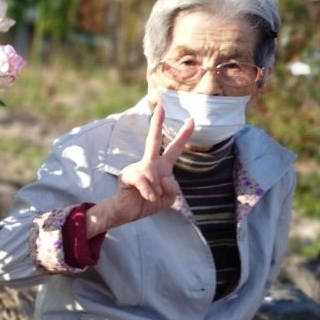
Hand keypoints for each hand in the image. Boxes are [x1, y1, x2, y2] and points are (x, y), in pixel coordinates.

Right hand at [86, 104, 194, 235]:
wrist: (128, 212)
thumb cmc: (148, 203)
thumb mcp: (169, 198)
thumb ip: (173, 188)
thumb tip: (163, 178)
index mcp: (162, 166)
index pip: (174, 149)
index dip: (183, 135)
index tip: (192, 119)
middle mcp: (149, 163)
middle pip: (152, 140)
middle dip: (157, 123)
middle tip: (161, 107)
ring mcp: (137, 167)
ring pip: (152, 171)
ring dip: (157, 188)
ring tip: (153, 196)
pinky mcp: (127, 175)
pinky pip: (143, 181)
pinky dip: (149, 192)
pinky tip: (148, 197)